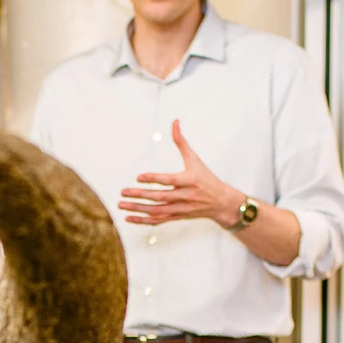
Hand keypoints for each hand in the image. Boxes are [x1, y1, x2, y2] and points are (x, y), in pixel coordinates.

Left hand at [120, 120, 246, 228]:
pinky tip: (130, 217)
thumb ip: (182, 142)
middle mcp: (185, 196)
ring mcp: (180, 208)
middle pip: (159, 197)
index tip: (138, 177)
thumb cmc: (207, 178)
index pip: (169, 180)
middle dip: (140, 195)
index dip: (154, 179)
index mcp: (189, 180)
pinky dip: (143, 220)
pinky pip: (158, 220)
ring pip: (157, 211)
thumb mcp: (195, 159)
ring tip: (122, 205)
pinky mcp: (177, 216)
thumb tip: (175, 122)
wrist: (221, 202)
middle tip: (123, 192)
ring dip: (138, 209)